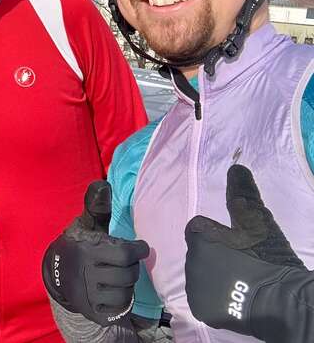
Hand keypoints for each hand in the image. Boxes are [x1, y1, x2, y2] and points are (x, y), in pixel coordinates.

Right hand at [42, 180, 149, 326]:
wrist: (56, 274)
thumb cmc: (79, 244)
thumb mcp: (86, 224)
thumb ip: (97, 206)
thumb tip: (103, 183)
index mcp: (85, 250)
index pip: (125, 253)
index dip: (138, 250)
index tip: (140, 248)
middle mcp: (85, 274)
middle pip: (129, 274)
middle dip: (130, 267)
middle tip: (124, 262)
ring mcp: (88, 295)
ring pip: (126, 292)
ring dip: (127, 284)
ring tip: (118, 276)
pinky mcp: (92, 311)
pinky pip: (120, 309)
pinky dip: (122, 300)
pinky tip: (114, 291)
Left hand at [185, 164, 313, 341]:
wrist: (283, 302)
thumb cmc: (269, 258)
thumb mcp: (258, 222)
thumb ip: (243, 194)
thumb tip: (235, 167)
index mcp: (198, 234)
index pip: (199, 229)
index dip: (218, 237)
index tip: (237, 246)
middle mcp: (189, 259)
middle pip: (198, 253)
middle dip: (214, 256)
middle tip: (240, 266)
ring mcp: (193, 286)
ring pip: (199, 275)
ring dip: (213, 277)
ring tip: (238, 283)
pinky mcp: (200, 308)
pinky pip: (202, 298)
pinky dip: (215, 299)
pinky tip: (233, 299)